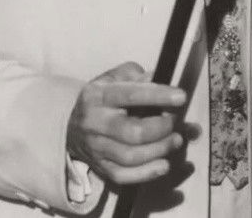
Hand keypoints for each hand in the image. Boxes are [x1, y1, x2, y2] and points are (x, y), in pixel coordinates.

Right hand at [66, 62, 185, 184]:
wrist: (70, 127)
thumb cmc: (103, 99)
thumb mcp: (115, 78)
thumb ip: (139, 76)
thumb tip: (164, 79)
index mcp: (98, 96)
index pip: (131, 94)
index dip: (158, 96)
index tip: (181, 97)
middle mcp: (94, 122)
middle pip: (134, 132)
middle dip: (162, 128)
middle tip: (175, 122)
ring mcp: (95, 147)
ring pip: (131, 156)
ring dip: (160, 150)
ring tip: (175, 140)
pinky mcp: (99, 167)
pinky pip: (123, 175)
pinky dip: (147, 173)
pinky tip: (163, 164)